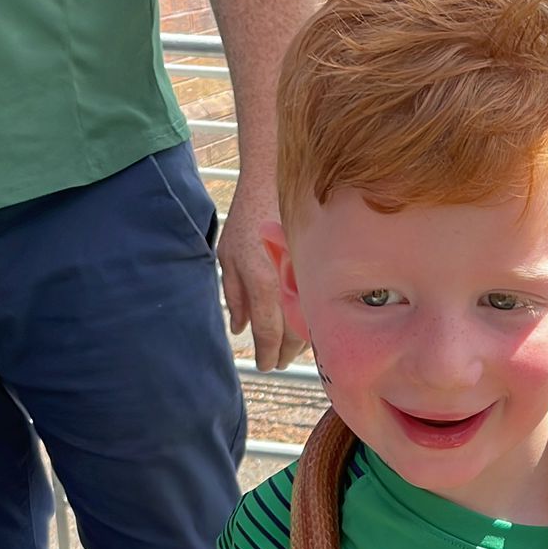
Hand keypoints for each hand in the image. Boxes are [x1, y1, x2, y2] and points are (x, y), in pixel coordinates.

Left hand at [217, 176, 305, 372]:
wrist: (276, 184)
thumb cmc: (247, 218)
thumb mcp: (228, 257)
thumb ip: (233, 296)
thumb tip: (239, 328)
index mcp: (262, 282)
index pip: (268, 332)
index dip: (266, 354)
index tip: (264, 365)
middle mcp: (288, 283)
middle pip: (293, 335)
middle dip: (284, 354)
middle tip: (276, 362)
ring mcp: (307, 276)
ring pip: (311, 322)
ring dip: (301, 342)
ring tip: (290, 351)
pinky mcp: (319, 269)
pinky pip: (319, 305)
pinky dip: (312, 322)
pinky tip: (305, 327)